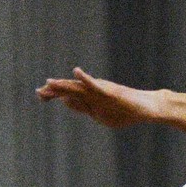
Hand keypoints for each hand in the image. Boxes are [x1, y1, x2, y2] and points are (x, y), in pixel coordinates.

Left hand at [37, 67, 161, 128]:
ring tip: (49, 82)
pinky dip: (86, 78)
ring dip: (65, 85)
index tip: (40, 95)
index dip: (54, 95)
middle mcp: (93, 93)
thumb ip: (83, 107)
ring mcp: (102, 91)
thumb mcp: (100, 114)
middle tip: (38, 92)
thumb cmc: (126, 111)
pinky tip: (76, 71)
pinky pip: (96, 84)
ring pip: (80, 88)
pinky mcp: (111, 92)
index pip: (68, 96)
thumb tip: (66, 102)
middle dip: (54, 92)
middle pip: (70, 91)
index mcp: (90, 99)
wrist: (147, 108)